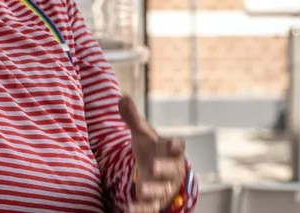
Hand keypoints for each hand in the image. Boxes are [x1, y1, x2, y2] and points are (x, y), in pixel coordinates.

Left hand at [120, 96, 186, 212]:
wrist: (159, 173)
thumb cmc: (153, 150)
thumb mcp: (143, 134)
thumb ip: (133, 118)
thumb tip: (122, 97)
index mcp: (170, 150)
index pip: (177, 146)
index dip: (176, 145)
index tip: (175, 143)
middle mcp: (171, 169)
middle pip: (171, 170)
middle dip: (164, 169)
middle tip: (154, 167)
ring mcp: (164, 187)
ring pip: (161, 191)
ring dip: (152, 191)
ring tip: (141, 190)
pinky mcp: (155, 201)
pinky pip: (150, 207)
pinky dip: (141, 209)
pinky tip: (129, 210)